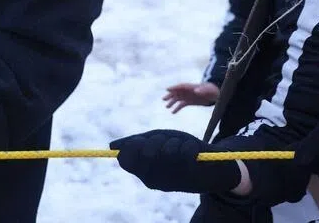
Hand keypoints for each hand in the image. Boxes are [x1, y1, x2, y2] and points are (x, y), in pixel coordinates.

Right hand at [110, 129, 241, 194]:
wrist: (207, 166)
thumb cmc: (175, 150)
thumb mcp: (153, 144)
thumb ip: (135, 144)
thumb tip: (112, 146)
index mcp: (144, 174)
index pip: (125, 159)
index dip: (132, 145)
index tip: (141, 139)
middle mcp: (156, 180)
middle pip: (145, 150)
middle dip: (155, 138)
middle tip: (164, 140)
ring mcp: (173, 179)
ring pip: (166, 149)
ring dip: (173, 141)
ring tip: (179, 146)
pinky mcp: (191, 173)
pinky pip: (184, 150)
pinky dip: (188, 145)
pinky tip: (192, 151)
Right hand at [164, 82, 219, 112]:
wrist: (215, 94)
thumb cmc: (211, 90)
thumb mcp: (208, 90)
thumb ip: (202, 90)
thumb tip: (196, 91)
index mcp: (191, 87)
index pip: (181, 86)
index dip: (174, 87)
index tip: (167, 89)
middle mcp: (187, 91)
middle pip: (176, 92)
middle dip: (170, 95)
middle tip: (164, 99)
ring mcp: (187, 96)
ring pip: (177, 99)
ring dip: (172, 102)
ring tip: (167, 107)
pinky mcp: (189, 102)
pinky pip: (181, 104)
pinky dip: (177, 108)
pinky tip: (173, 112)